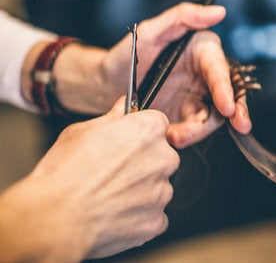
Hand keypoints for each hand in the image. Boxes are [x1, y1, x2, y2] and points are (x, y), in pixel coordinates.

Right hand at [0, 98, 178, 260]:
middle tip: (112, 172)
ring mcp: (163, 191)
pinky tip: (113, 215)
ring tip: (107, 196)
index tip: (125, 142)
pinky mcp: (156, 221)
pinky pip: (152, 215)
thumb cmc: (64, 173)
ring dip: (139, 191)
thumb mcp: (81, 131)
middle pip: (160, 156)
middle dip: (142, 163)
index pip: (156, 124)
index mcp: (149, 130)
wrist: (56, 218)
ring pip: (156, 187)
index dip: (138, 133)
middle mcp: (164, 158)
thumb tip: (122, 109)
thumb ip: (111, 118)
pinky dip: (137, 217)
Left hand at [52, 2, 251, 147]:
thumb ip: (183, 17)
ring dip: (202, 129)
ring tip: (177, 136)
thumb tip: (218, 11)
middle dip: (235, 111)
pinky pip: (196, 128)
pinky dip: (188, 136)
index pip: (220, 68)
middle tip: (239, 124)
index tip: (227, 106)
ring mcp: (197, 96)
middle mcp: (205, 74)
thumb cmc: (127, 54)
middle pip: (228, 93)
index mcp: (201, 51)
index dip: (226, 87)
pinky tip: (172, 136)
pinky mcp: (187, 115)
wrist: (106, 85)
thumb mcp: (150, 30)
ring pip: (214, 115)